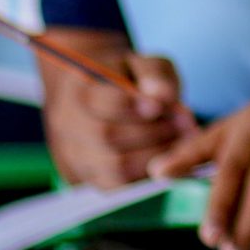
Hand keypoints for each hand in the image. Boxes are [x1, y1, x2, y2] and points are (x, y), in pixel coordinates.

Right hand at [46, 48, 189, 187]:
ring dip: (152, 157)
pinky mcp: (83, 176)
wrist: (99, 92)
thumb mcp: (144, 63)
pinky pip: (113, 186)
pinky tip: (164, 159)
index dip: (133, 106)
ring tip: (179, 144)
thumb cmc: (128, 76)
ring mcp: (71, 153)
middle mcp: (66, 123)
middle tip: (183, 127)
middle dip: (152, 134)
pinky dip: (143, 176)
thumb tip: (163, 98)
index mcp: (78, 87)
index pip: (102, 101)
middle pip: (106, 137)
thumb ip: (154, 75)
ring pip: (111, 168)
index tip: (162, 107)